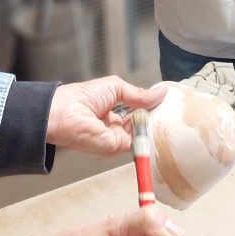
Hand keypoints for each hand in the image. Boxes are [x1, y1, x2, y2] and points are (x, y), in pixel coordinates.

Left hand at [46, 77, 166, 156]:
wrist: (64, 113)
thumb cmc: (81, 97)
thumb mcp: (115, 88)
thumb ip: (139, 94)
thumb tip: (161, 92)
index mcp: (113, 113)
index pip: (137, 112)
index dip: (150, 107)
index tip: (166, 101)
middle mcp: (115, 128)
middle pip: (142, 125)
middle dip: (155, 116)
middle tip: (170, 108)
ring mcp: (116, 139)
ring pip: (143, 134)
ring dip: (153, 123)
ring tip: (165, 112)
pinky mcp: (117, 147)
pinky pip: (138, 143)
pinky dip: (147, 132)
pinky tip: (155, 121)